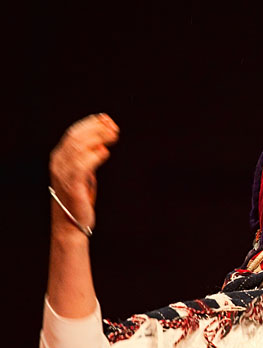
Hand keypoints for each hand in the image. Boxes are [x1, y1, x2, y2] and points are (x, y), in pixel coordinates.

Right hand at [49, 113, 118, 234]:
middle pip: (76, 137)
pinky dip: (93, 157)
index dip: (91, 123)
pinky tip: (105, 152)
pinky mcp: (71, 185)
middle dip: (96, 129)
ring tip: (113, 136)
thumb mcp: (84, 173)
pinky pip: (81, 166)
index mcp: (60, 157)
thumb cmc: (80, 197)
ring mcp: (63, 173)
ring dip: (98, 139)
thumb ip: (88, 158)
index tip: (107, 120)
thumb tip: (103, 143)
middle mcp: (58, 162)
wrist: (71, 223)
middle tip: (114, 128)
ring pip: (78, 148)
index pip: (74, 133)